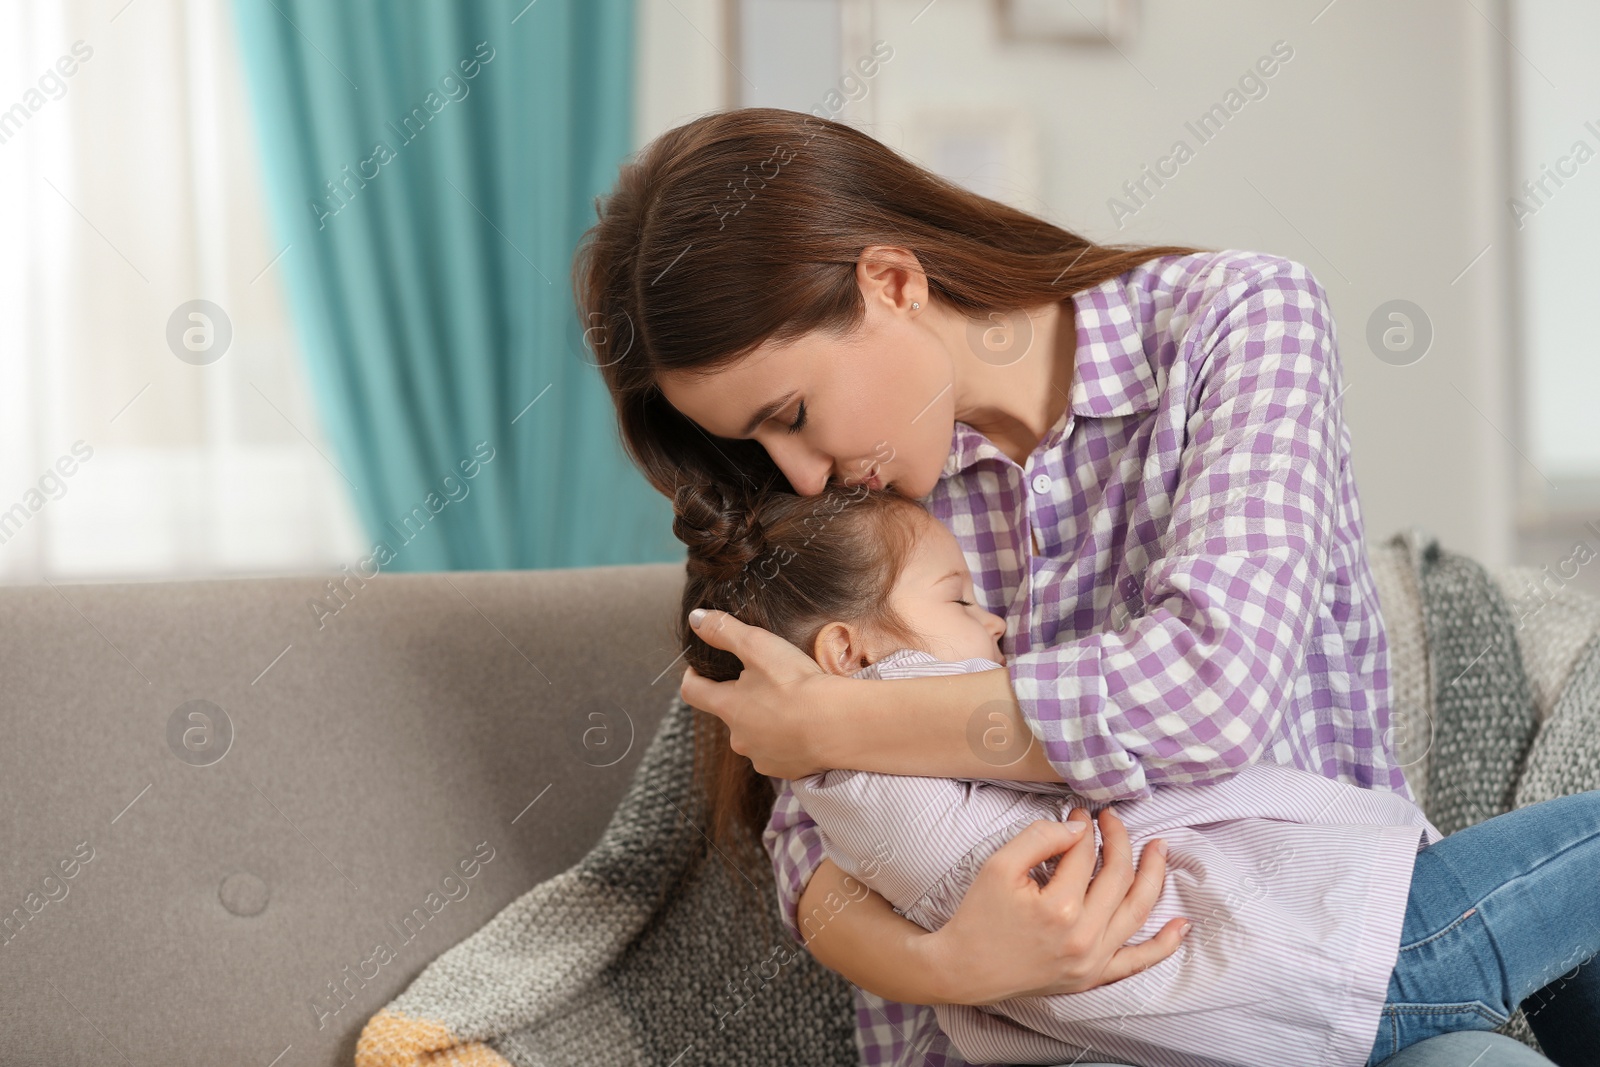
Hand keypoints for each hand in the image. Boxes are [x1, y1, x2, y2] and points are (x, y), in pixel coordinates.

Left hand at [678, 608, 849, 777]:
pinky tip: (805, 727)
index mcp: (728, 707)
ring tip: (790, 704)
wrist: (838, 724)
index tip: (699, 669)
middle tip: (764, 681)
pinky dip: (787, 740)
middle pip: (729, 714)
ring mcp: (762, 757)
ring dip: (766, 721)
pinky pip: (779, 752)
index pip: (693, 692)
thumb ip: (724, 631)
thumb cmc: (796, 683)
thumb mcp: (757, 646)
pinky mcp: (786, 770)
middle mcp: (738, 737)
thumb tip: (696, 619)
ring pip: (756, 735)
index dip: (693, 677)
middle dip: (741, 699)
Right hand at [924, 806, 1187, 1003]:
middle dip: (1119, 840)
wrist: (965, 968)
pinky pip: (1137, 962)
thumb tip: (1077, 827)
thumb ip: (1039, 838)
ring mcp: (1093, 961)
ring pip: (1137, 911)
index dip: (1085, 827)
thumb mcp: (998, 865)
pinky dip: (1163, 945)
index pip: (1085, 855)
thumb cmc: (979, 915)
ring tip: (1160, 848)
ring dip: (1154, 876)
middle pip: (1117, 876)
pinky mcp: (1094, 977)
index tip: (1080, 813)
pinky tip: (1181, 925)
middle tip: (1113, 819)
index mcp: (1059, 907)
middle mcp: (1084, 936)